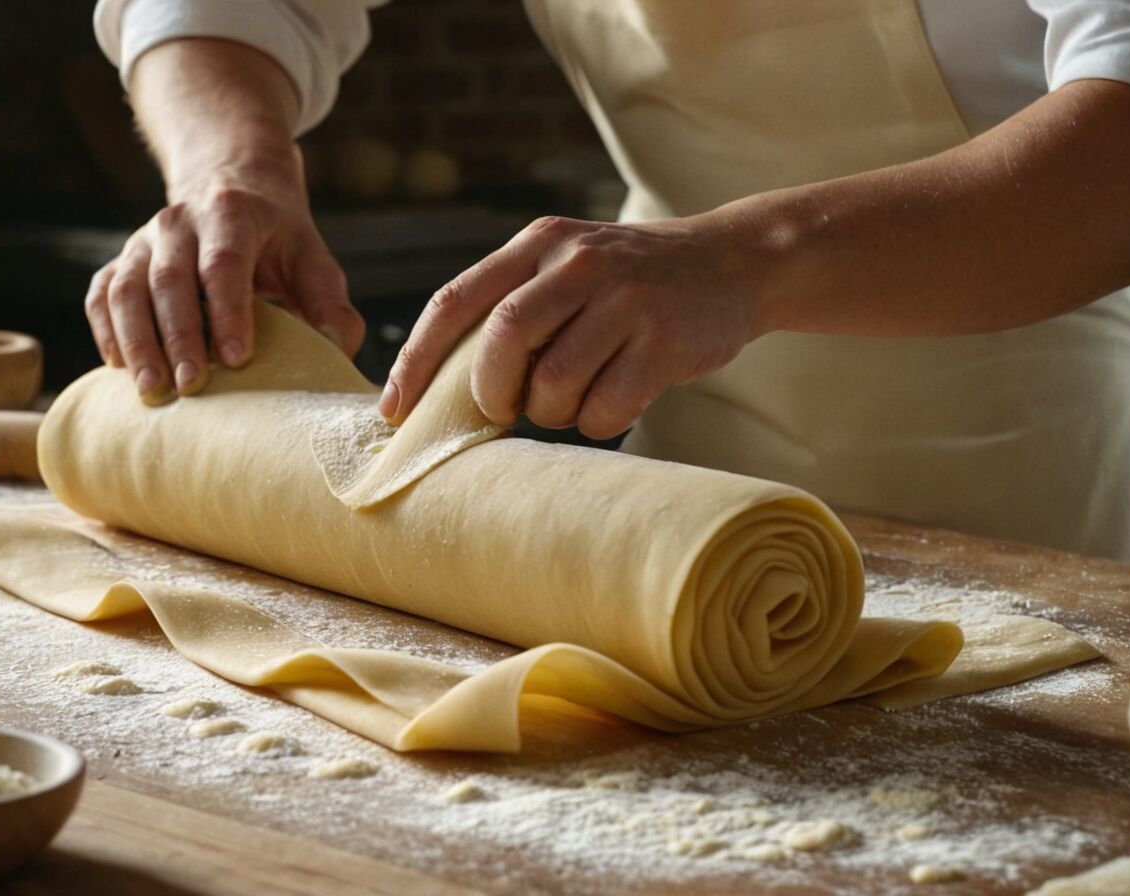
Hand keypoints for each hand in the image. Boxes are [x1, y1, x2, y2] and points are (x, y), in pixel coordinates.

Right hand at [84, 163, 364, 403]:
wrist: (232, 187)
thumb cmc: (279, 240)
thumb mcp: (313, 260)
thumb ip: (331, 305)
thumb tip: (337, 349)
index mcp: (231, 216)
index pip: (224, 264)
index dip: (229, 311)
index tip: (238, 358)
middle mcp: (179, 223)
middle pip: (170, 280)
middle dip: (179, 337)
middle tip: (191, 386)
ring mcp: (143, 240)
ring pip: (127, 288)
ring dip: (137, 341)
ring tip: (152, 389)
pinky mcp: (122, 260)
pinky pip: (102, 294)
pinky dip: (106, 330)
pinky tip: (119, 367)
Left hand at [379, 213, 764, 439]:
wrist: (735, 263)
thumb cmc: (635, 281)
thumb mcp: (571, 265)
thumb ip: (516, 304)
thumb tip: (447, 385)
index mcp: (540, 241)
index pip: (456, 300)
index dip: (416, 360)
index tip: (395, 408)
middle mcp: (579, 262)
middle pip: (501, 339)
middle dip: (490, 391)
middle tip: (503, 409)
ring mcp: (626, 299)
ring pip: (553, 383)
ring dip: (551, 413)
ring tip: (573, 400)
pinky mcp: (665, 340)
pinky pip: (606, 407)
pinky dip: (598, 421)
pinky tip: (616, 401)